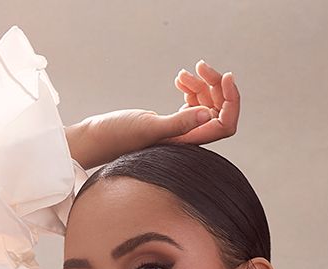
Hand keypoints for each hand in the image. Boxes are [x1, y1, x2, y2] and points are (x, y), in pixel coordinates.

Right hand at [65, 61, 240, 169]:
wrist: (96, 139)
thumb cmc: (117, 137)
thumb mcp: (149, 128)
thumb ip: (179, 124)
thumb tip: (209, 116)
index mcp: (189, 143)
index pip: (225, 125)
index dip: (231, 101)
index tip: (226, 77)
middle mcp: (188, 140)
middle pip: (219, 111)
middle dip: (216, 86)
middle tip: (200, 66)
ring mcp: (180, 132)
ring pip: (206, 105)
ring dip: (201, 85)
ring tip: (183, 75)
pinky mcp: (169, 123)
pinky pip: (192, 105)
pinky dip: (191, 89)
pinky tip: (179, 80)